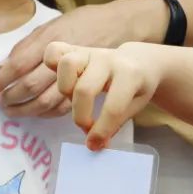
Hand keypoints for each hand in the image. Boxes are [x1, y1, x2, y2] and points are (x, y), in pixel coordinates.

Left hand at [0, 1, 162, 117]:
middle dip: (11, 98)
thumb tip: (3, 67)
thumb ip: (28, 45)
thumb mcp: (54, 23)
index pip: (18, 64)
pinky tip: (39, 112)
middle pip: (30, 85)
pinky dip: (48, 113)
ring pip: (47, 100)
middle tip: (1, 104)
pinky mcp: (89, 84)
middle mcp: (62, 57)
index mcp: (50, 39)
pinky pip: (66, 106)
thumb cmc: (87, 20)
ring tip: (15, 112)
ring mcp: (77, 72)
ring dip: (28, 110)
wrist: (123, 24)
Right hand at [44, 41, 160, 149]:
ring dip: (65, 89)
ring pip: (66, 65)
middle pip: (84, 89)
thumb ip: (115, 123)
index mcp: (131, 75)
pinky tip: (63, 79)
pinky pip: (54, 50)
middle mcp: (109, 59)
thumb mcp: (135, 105)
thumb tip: (94, 144)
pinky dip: (51, 64)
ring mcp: (91, 52)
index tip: (94, 145)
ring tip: (76, 100)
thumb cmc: (137, 86)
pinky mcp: (77, 49)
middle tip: (87, 127)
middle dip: (81, 116)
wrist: (141, 61)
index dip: (101, 131)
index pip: (113, 107)